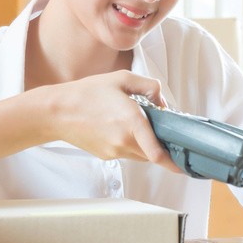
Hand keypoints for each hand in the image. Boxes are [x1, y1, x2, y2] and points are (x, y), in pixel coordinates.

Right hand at [46, 70, 180, 172]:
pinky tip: (122, 128)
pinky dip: (132, 145)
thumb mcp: (122, 78)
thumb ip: (149, 86)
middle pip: (154, 154)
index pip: (158, 153)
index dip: (174, 162)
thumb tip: (163, 102)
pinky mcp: (107, 156)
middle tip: (165, 132)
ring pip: (142, 155)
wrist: (57, 112)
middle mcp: (124, 141)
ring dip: (147, 145)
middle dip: (163, 146)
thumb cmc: (87, 93)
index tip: (185, 164)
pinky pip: (128, 154)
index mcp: (132, 121)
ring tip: (138, 125)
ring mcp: (115, 151)